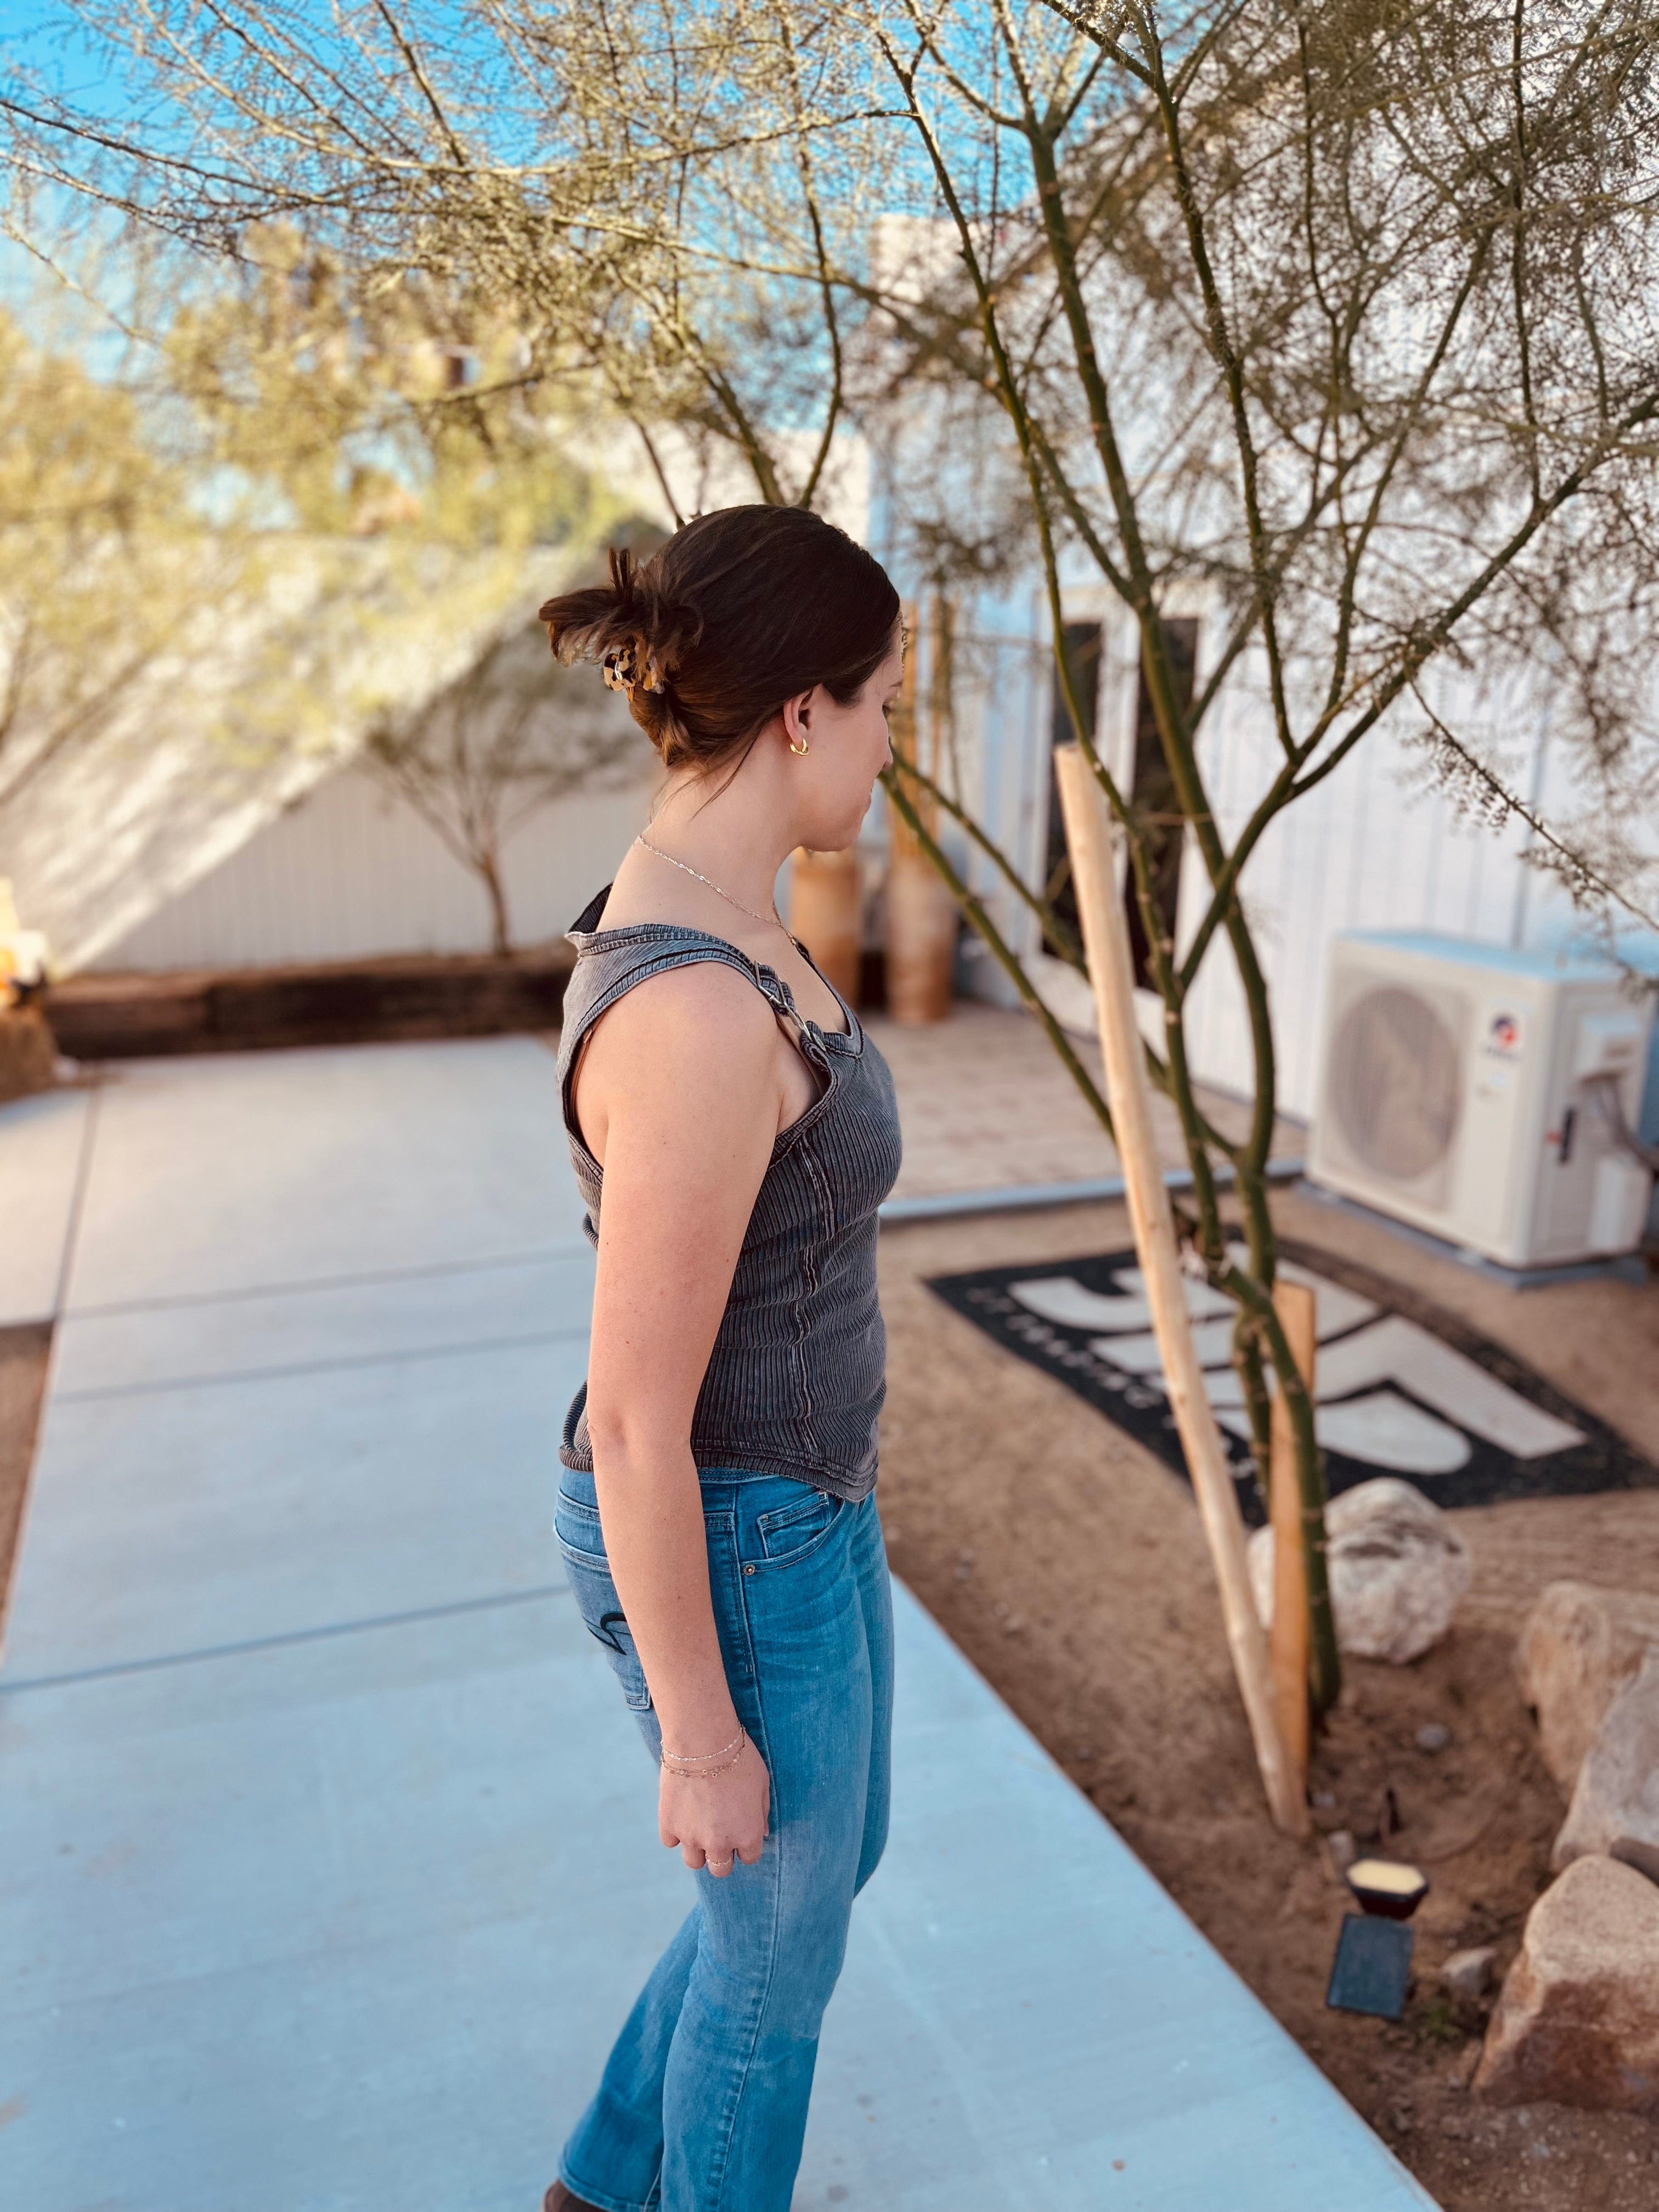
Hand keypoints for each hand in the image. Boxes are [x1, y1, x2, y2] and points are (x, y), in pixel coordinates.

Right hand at [659, 1737, 769, 1876]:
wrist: (702, 1740)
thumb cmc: (739, 1758)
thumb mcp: (762, 1783)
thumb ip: (762, 1813)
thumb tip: (762, 1832)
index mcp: (748, 1835)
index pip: (749, 1858)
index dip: (746, 1845)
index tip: (740, 1829)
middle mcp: (720, 1843)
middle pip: (720, 1869)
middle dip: (722, 1854)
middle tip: (719, 1833)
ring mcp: (692, 1837)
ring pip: (694, 1863)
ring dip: (698, 1849)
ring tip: (699, 1826)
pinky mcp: (669, 1825)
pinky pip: (671, 1842)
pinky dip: (676, 1831)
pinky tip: (682, 1813)